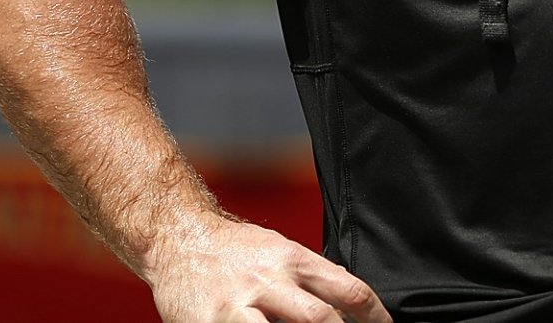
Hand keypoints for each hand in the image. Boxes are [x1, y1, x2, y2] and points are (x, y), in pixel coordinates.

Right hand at [145, 214, 390, 322]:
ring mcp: (238, 307)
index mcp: (292, 259)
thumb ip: (310, 277)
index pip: (347, 289)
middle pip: (319, 320)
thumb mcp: (278, 250)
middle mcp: (268, 281)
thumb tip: (346, 306)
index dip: (373, 315)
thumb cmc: (234, 250)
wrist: (179, 238)